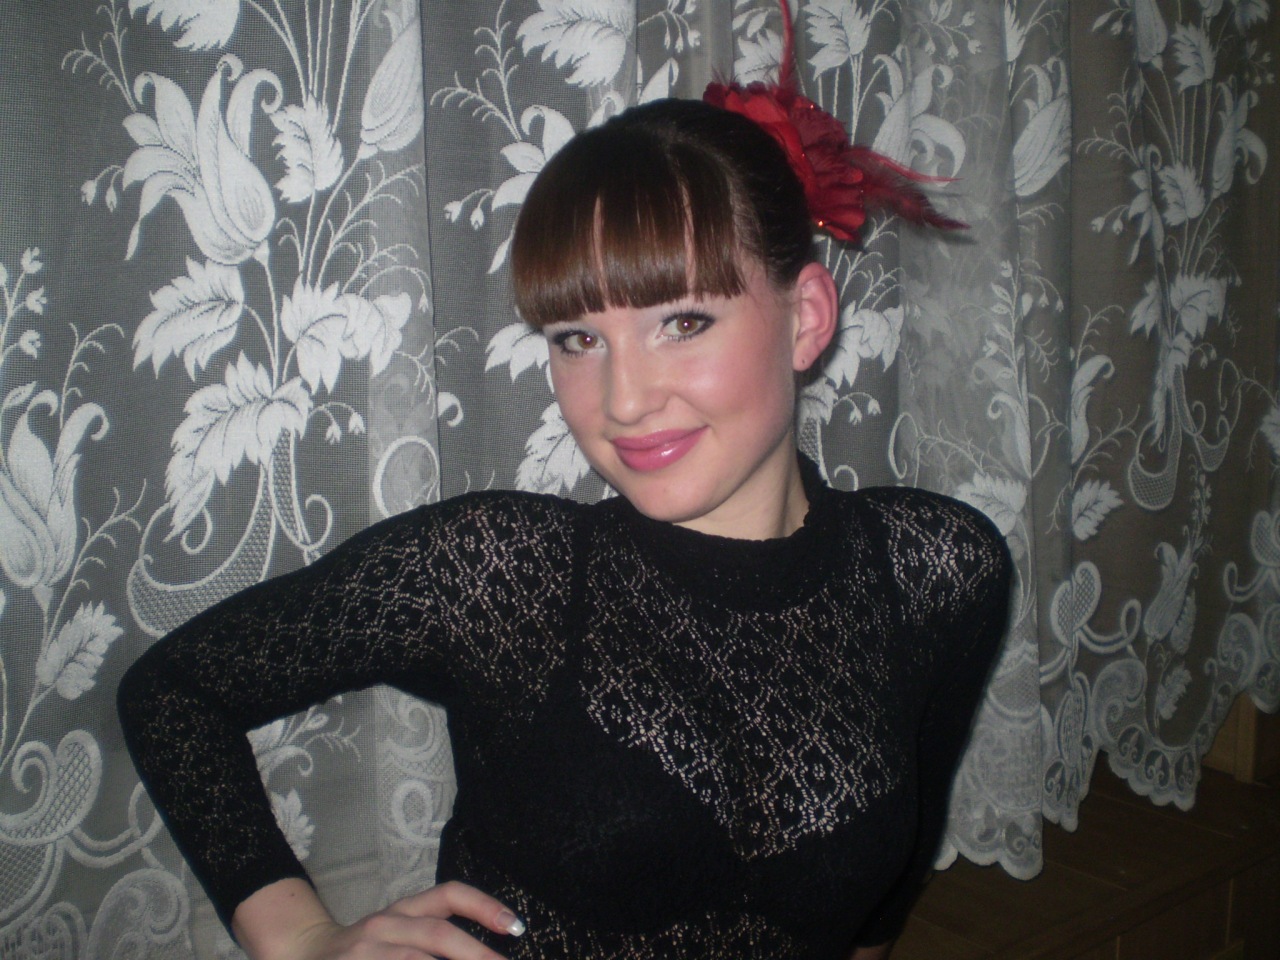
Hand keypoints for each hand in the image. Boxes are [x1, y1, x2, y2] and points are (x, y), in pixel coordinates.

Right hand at [233, 878, 524, 959]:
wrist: (300, 955)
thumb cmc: (361, 951)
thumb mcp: (397, 932)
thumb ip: (434, 938)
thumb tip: (485, 950)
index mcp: (401, 910)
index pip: (448, 896)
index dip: (484, 907)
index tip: (516, 927)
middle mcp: (383, 926)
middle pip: (436, 934)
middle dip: (475, 954)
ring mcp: (363, 953)